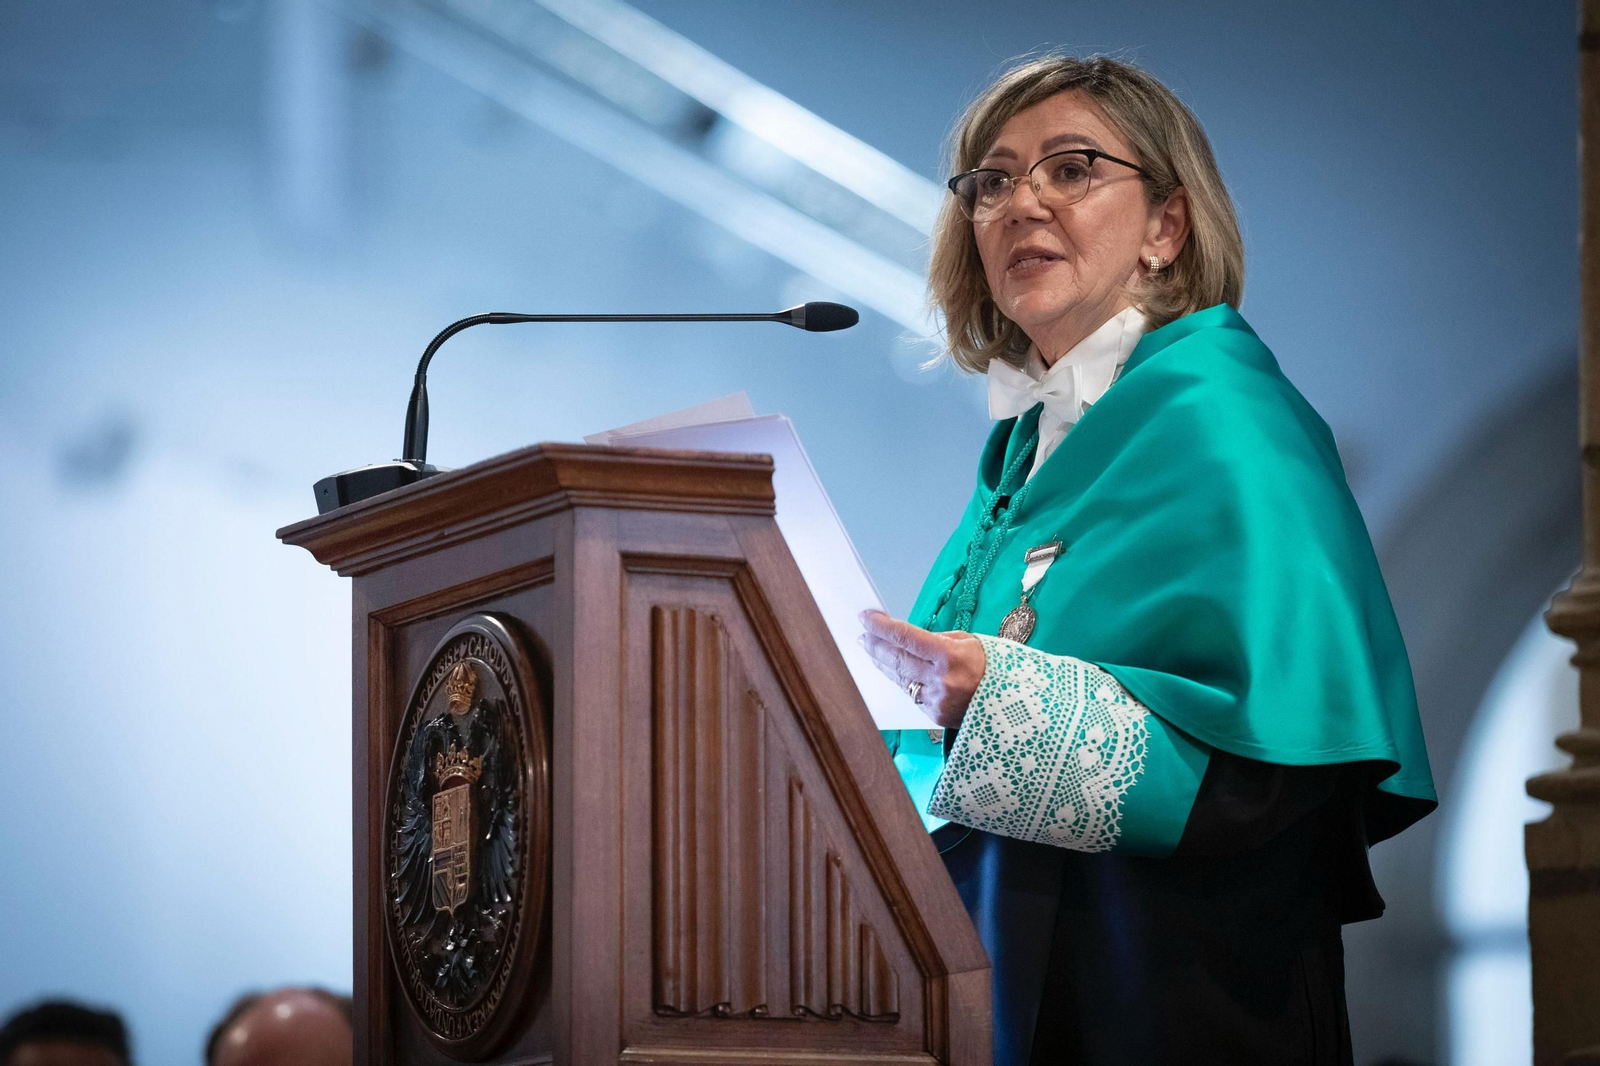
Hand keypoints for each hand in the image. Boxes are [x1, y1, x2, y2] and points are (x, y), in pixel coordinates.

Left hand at [857, 609, 986, 730]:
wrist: (1013, 704)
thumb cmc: (993, 667)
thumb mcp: (968, 642)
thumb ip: (936, 640)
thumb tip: (907, 639)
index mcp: (950, 655)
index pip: (905, 637)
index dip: (881, 626)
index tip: (866, 617)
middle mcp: (940, 679)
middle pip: (896, 659)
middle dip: (876, 645)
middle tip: (863, 635)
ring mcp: (936, 699)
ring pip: (899, 678)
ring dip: (883, 663)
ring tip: (872, 650)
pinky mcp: (934, 714)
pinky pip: (911, 693)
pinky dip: (901, 680)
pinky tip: (893, 670)